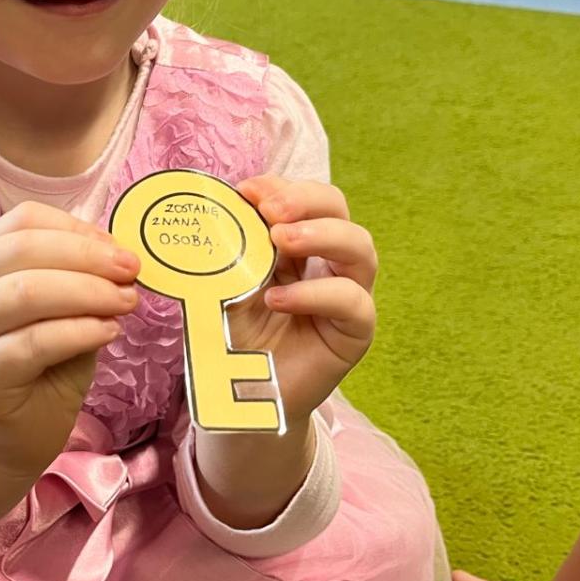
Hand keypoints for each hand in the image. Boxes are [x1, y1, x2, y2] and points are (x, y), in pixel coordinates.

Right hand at [0, 201, 139, 479]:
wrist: (5, 438)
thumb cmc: (38, 370)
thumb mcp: (61, 314)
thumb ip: (81, 283)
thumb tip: (122, 256)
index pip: (21, 222)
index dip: (74, 227)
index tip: (117, 247)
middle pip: (20, 249)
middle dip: (85, 255)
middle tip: (130, 270)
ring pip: (23, 292)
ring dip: (85, 291)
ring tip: (125, 302)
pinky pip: (32, 343)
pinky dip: (77, 331)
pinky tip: (107, 332)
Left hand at [229, 178, 377, 423]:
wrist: (242, 393)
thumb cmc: (235, 335)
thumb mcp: (225, 284)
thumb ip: (230, 250)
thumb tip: (218, 209)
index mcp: (298, 245)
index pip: (305, 198)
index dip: (282, 187)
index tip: (247, 190)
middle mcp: (328, 263)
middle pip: (339, 210)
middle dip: (306, 200)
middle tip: (271, 210)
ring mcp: (348, 295)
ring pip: (361, 248)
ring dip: (321, 235)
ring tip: (281, 241)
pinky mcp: (355, 332)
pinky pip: (354, 302)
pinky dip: (316, 293)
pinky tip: (279, 299)